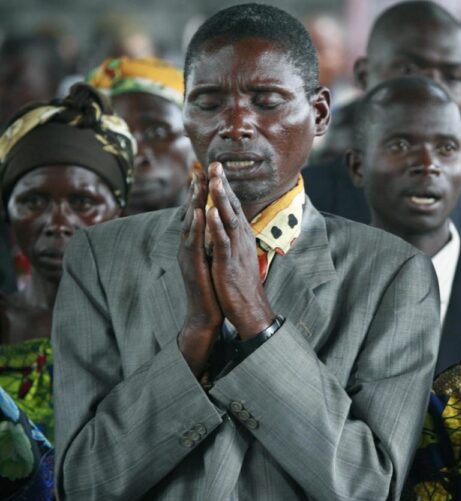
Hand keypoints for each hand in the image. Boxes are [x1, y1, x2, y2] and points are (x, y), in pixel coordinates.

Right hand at [177, 167, 221, 376]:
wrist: (206, 314)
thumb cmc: (211, 286)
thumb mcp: (212, 259)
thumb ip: (211, 242)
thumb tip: (216, 226)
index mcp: (196, 243)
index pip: (197, 213)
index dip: (200, 193)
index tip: (205, 172)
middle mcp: (189, 246)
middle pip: (190, 213)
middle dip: (195, 191)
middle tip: (198, 168)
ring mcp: (189, 256)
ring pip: (190, 224)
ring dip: (193, 203)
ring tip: (198, 183)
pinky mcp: (193, 267)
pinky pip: (194, 244)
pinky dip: (196, 227)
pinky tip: (198, 214)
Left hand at [206, 162, 274, 337]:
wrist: (250, 309)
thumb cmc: (242, 284)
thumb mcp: (239, 256)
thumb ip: (233, 239)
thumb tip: (228, 226)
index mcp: (242, 237)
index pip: (233, 207)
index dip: (225, 188)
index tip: (216, 169)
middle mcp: (241, 239)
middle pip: (233, 207)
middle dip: (223, 185)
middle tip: (215, 164)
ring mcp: (236, 249)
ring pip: (228, 219)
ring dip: (221, 198)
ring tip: (213, 179)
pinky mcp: (229, 262)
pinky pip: (222, 240)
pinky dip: (216, 225)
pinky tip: (210, 211)